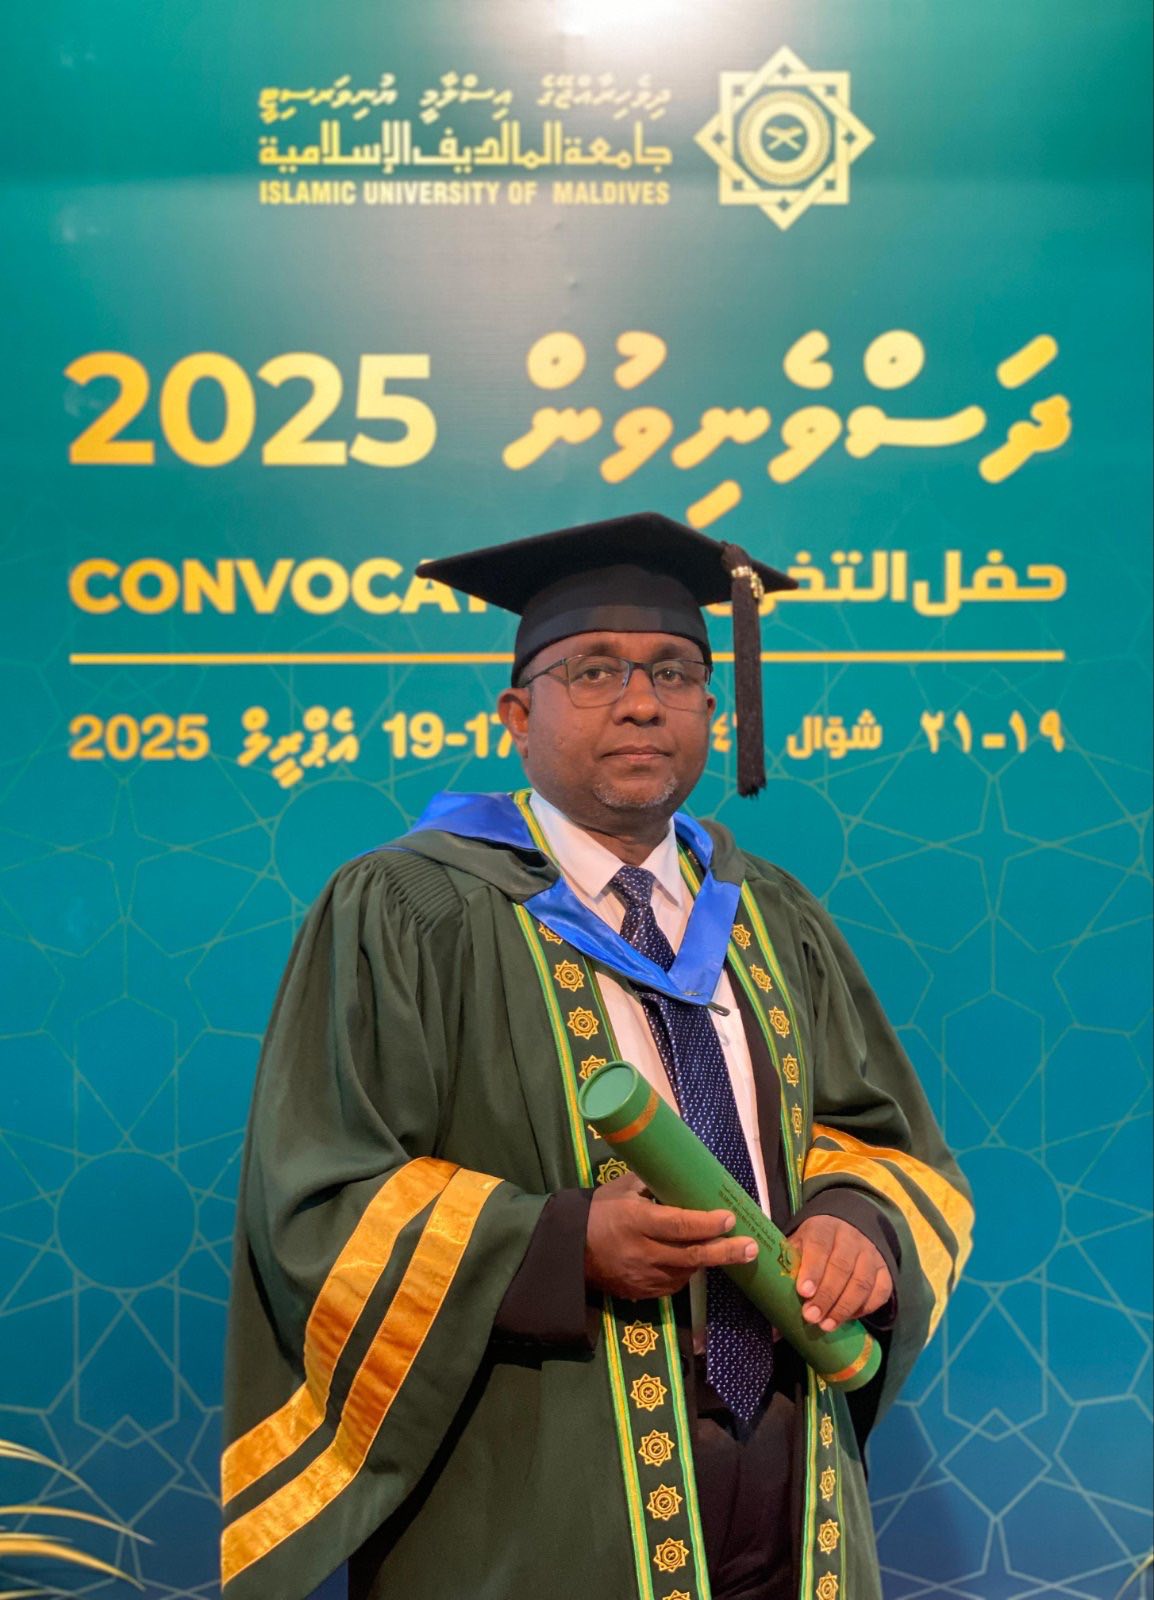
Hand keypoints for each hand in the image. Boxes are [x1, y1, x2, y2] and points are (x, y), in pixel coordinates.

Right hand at [585, 1171, 757, 1299]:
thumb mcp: (622, 1188)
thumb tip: (685, 1175)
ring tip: (726, 1248)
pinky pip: (674, 1284)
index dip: (707, 1223)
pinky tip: (694, 1260)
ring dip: (708, 1260)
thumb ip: (653, 1184)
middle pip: (692, 1255)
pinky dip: (687, 1271)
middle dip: (725, 1252)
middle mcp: (642, 1252)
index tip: (730, 1217)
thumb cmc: (599, 1211)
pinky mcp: (642, 1293)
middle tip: (751, 1248)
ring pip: (686, 1271)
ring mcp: (643, 1277)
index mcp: (637, 1221)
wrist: (570, 1250)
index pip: (679, 1225)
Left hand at [790, 1215, 892, 1331]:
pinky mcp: (885, 1269)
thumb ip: (785, 1274)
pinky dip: (865, 1308)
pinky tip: (849, 1318)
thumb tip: (772, 1324)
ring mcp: (870, 1253)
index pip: (819, 1245)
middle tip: (811, 1317)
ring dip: (844, 1307)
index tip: (804, 1292)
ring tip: (827, 1325)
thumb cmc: (814, 1245)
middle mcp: (850, 1237)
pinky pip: (881, 1291)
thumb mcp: (798, 1248)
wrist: (847, 1228)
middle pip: (841, 1267)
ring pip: (862, 1281)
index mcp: (823, 1227)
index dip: (812, 1269)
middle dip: (826, 1295)